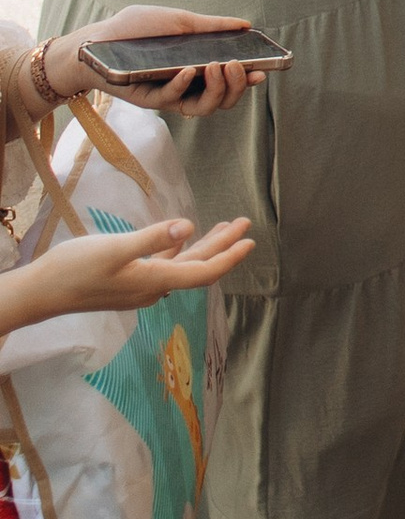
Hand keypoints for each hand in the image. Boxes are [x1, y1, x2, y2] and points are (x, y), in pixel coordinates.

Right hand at [9, 214, 256, 325]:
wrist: (40, 294)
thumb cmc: (74, 270)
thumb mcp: (114, 249)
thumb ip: (153, 238)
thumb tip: (189, 227)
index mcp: (154, 281)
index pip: (204, 272)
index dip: (229, 256)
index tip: (250, 241)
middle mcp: (152, 288)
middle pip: (198, 267)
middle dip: (223, 246)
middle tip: (244, 225)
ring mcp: (139, 287)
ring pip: (182, 265)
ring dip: (204, 246)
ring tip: (224, 228)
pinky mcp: (126, 282)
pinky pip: (163, 265)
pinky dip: (177, 250)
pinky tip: (181, 238)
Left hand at [58, 8, 273, 113]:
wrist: (97, 41)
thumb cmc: (135, 29)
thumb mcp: (178, 21)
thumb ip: (211, 26)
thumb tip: (246, 24)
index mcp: (198, 68)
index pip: (229, 82)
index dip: (247, 81)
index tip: (261, 71)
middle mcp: (188, 85)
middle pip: (223, 100)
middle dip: (236, 85)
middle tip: (236, 64)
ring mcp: (170, 95)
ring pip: (204, 108)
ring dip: (217, 89)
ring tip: (217, 66)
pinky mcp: (151, 100)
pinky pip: (173, 100)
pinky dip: (184, 85)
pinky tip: (187, 70)